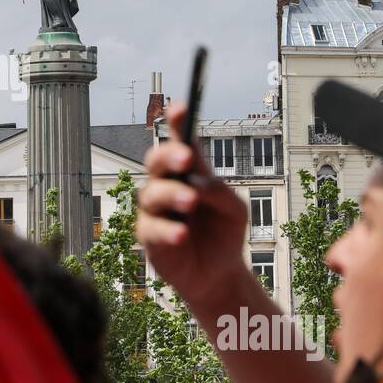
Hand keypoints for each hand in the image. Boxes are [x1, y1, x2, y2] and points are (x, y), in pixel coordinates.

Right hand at [137, 101, 250, 314]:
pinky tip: (182, 235)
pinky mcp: (148, 237)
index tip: (180, 108)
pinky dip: (167, 231)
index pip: (180, 142)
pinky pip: (151, 229)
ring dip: (172, 195)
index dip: (176, 123)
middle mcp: (167, 186)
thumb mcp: (234, 209)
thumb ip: (219, 191)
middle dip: (169, 156)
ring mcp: (155, 211)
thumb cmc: (224, 234)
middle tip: (186, 159)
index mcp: (190, 173)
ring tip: (190, 201)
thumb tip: (198, 183)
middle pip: (156, 160)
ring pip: (152, 193)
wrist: (219, 274)